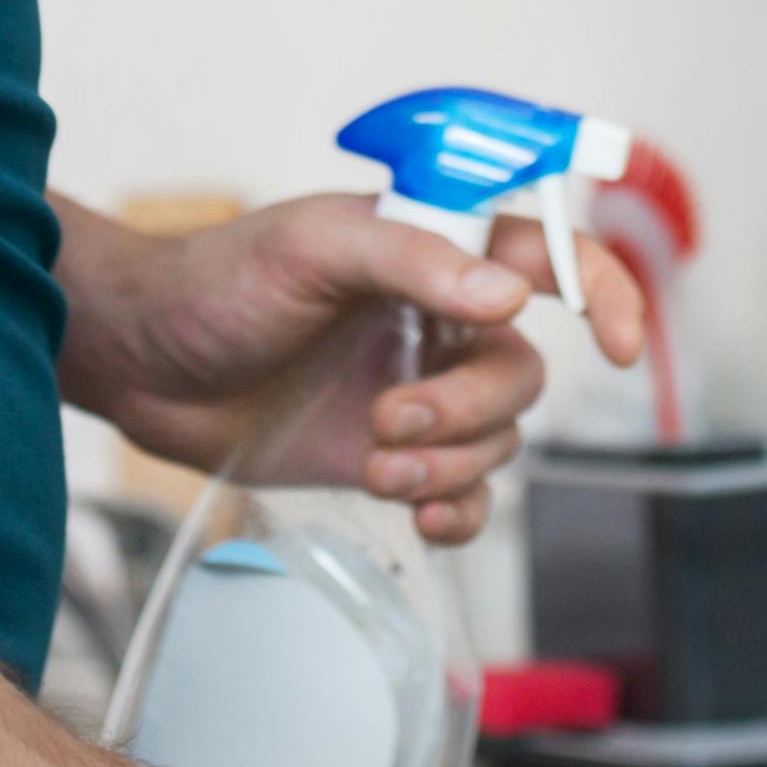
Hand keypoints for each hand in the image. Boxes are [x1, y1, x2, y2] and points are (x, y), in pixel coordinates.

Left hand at [74, 193, 640, 548]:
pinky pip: (465, 495)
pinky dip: (456, 512)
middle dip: (466, 411)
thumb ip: (412, 260)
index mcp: (437, 250)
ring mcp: (420, 393)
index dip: (607, 292)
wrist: (146, 365)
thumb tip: (510, 295)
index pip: (552, 259)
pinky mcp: (391, 456)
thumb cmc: (219, 282)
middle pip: (519, 375)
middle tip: (387, 424)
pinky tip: (422, 518)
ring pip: (494, 441)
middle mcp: (441, 321)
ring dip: (446, 466)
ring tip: (371, 465)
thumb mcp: (311, 247)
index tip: (619, 345)